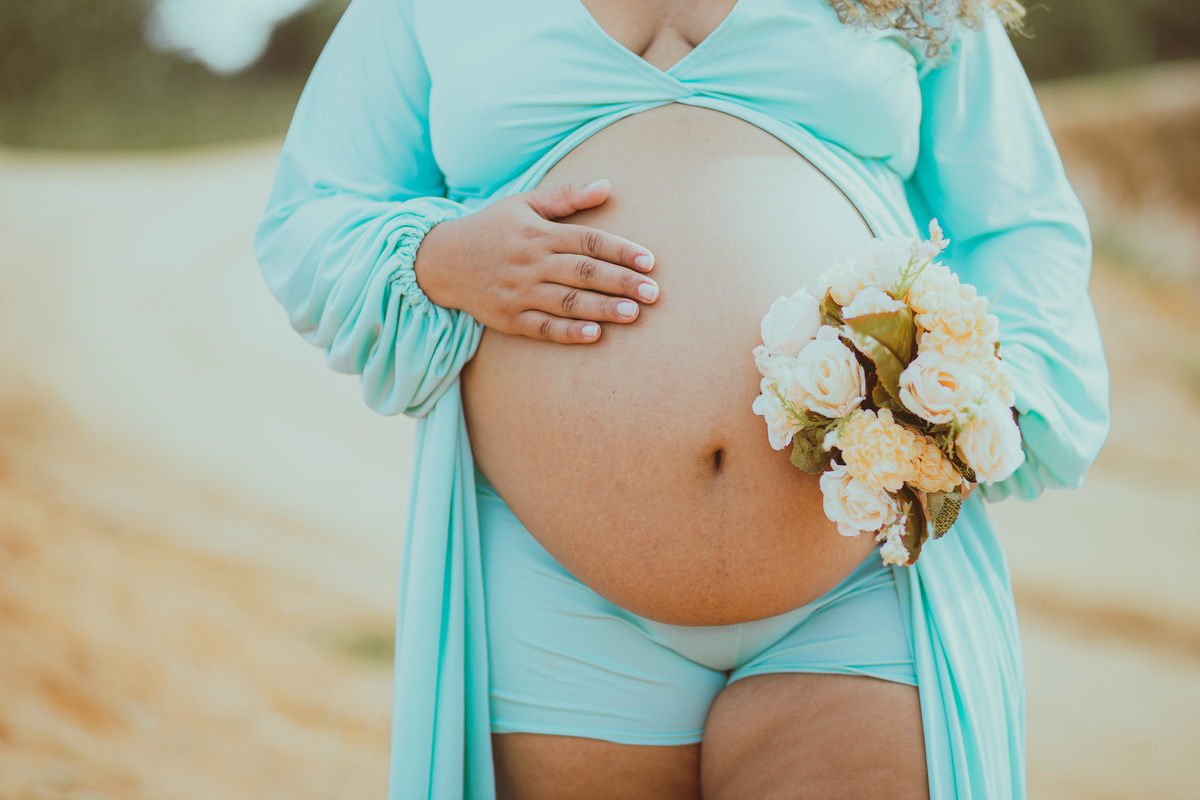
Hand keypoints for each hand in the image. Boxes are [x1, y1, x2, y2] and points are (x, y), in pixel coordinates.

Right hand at [413, 179, 657, 342]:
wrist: (441, 260)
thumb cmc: (492, 228)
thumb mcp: (524, 203)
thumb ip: (566, 196)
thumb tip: (607, 185)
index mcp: (539, 233)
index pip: (587, 241)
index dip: (620, 250)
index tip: (649, 260)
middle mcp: (530, 262)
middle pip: (583, 273)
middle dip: (620, 282)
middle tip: (654, 292)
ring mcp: (519, 292)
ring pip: (566, 302)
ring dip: (601, 308)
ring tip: (633, 313)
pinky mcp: (509, 318)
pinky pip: (542, 328)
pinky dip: (567, 333)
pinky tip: (593, 335)